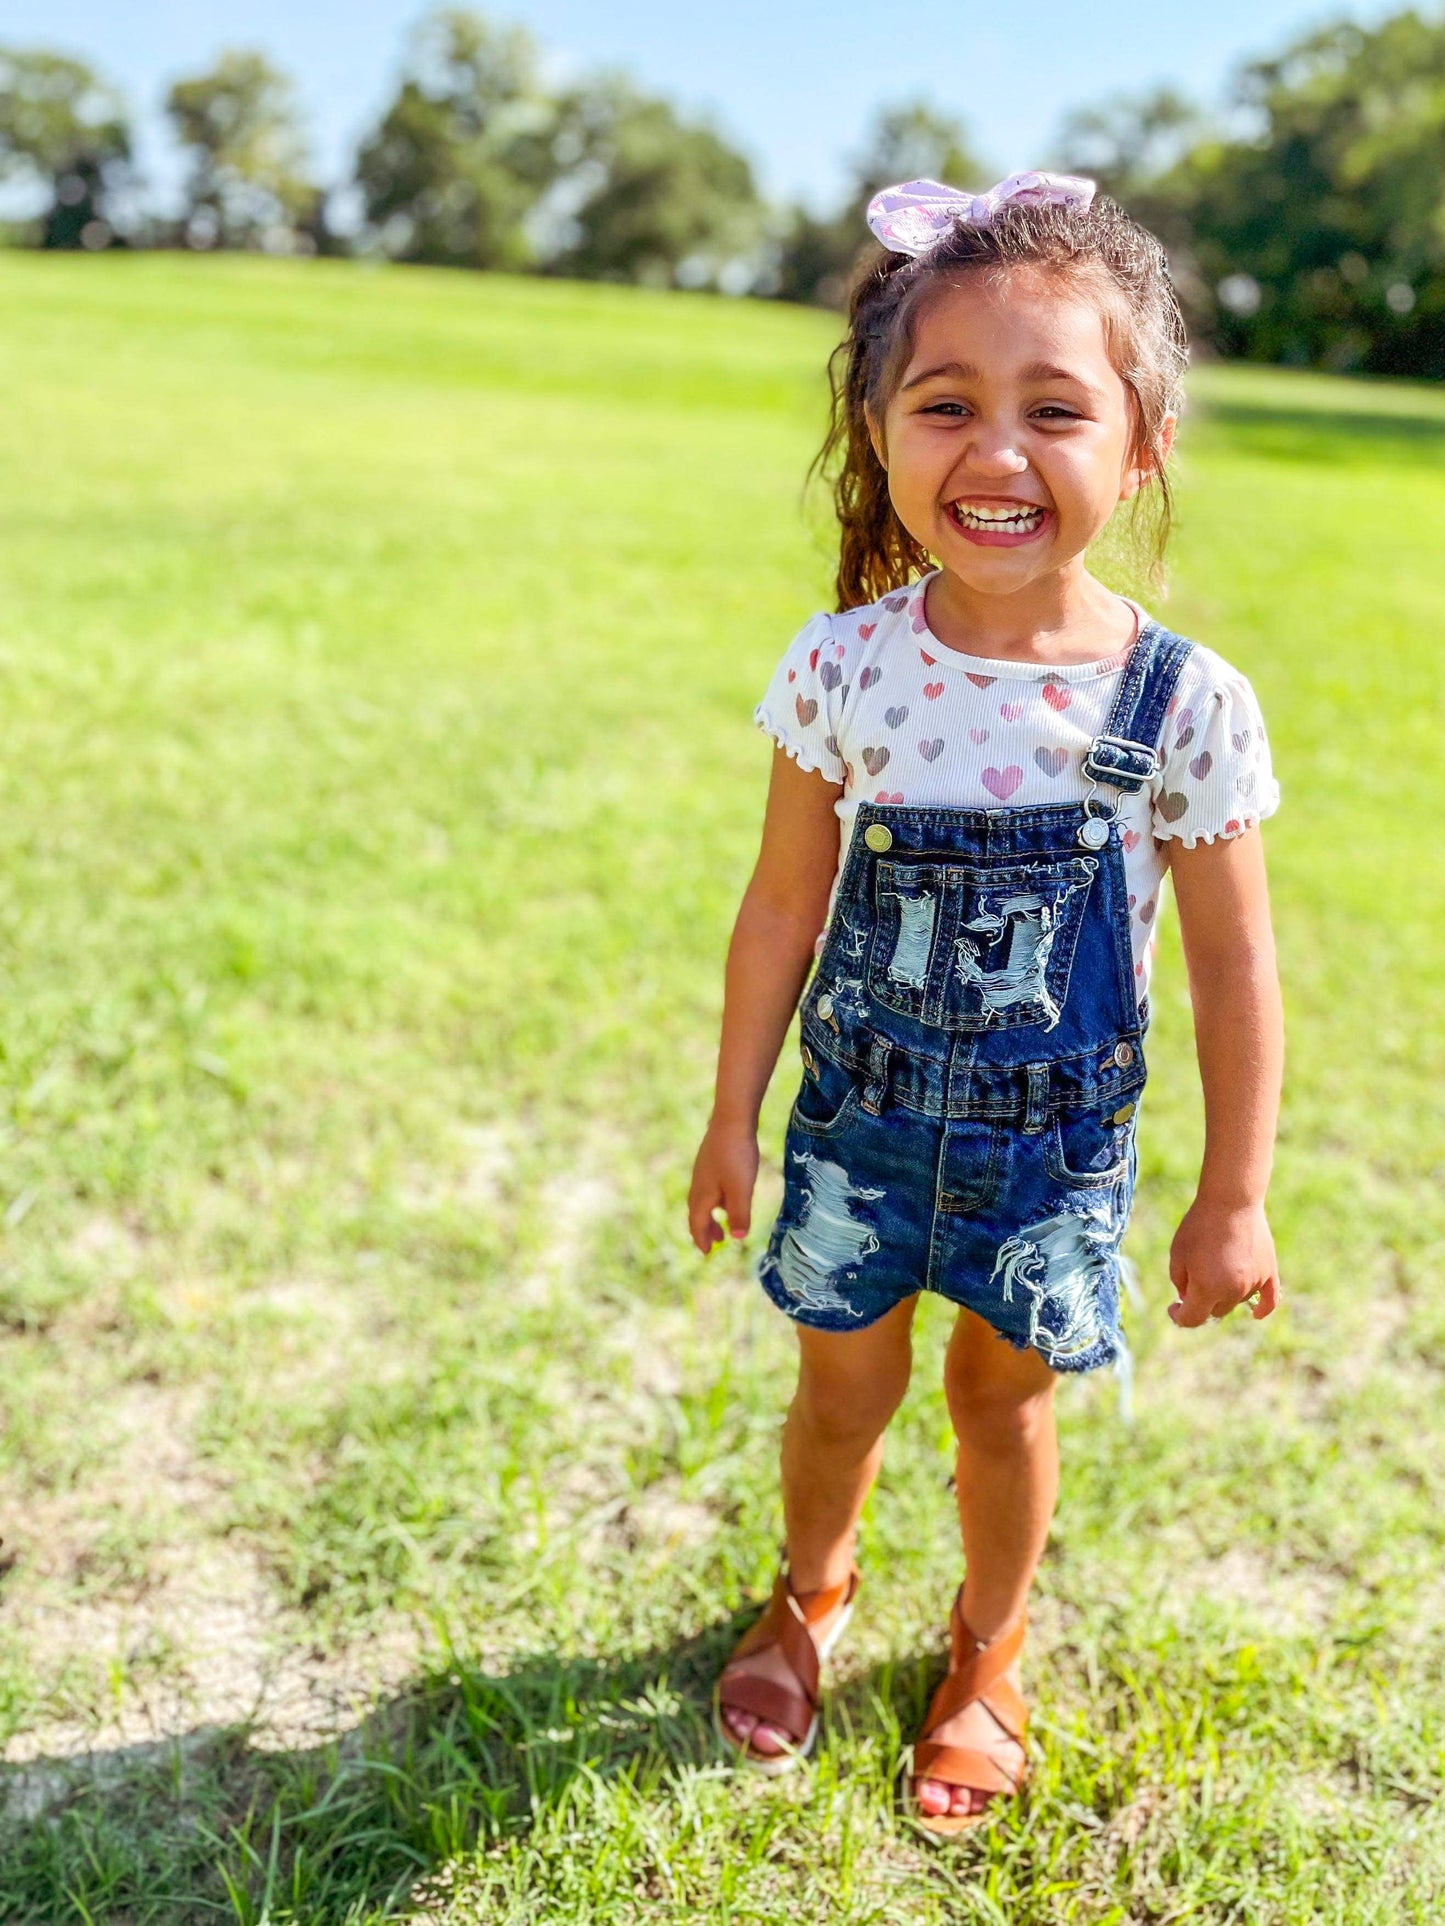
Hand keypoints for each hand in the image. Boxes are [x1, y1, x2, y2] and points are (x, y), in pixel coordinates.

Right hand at [688, 1120, 759, 1254]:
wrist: (732, 1120)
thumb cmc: (736, 1156)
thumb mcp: (741, 1189)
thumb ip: (739, 1214)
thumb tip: (738, 1237)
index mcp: (702, 1195)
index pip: (697, 1223)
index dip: (702, 1239)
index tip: (708, 1252)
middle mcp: (698, 1184)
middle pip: (697, 1213)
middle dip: (705, 1230)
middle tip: (716, 1243)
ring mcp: (703, 1171)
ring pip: (703, 1200)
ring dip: (710, 1216)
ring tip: (723, 1224)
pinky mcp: (711, 1160)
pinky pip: (709, 1188)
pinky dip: (715, 1201)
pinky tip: (727, 1196)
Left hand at [1167, 1198, 1280, 1327]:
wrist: (1230, 1201)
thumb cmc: (1199, 1226)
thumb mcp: (1178, 1254)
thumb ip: (1180, 1282)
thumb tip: (1190, 1298)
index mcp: (1206, 1289)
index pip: (1193, 1319)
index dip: (1179, 1316)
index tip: (1173, 1308)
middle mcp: (1232, 1291)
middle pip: (1215, 1312)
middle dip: (1202, 1302)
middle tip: (1194, 1281)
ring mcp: (1253, 1282)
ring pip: (1236, 1302)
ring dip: (1224, 1294)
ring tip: (1216, 1264)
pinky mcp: (1269, 1272)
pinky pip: (1270, 1300)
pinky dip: (1263, 1309)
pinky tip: (1256, 1315)